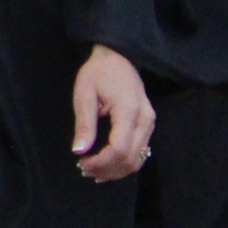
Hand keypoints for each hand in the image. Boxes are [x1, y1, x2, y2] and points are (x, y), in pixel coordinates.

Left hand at [71, 45, 154, 181]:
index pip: (119, 148)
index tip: (81, 163)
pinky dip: (124, 164)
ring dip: (116, 171)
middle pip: (130, 158)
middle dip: (106, 170)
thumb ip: (84, 124)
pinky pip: (140, 152)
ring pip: (137, 159)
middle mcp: (145, 120)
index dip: (101, 162)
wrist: (117, 57)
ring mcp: (149, 123)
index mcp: (129, 110)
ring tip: (92, 171)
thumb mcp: (84, 94)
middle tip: (83, 169)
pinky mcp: (148, 125)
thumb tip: (78, 151)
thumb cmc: (98, 72)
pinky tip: (107, 167)